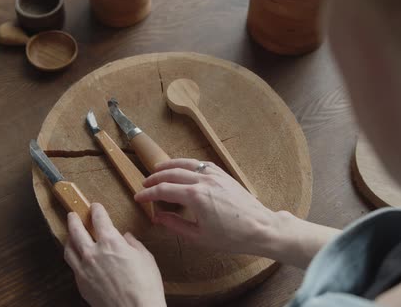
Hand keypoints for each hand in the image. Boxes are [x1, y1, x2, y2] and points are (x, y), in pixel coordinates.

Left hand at [64, 203, 165, 306]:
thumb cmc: (145, 285)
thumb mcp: (146, 258)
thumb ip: (134, 244)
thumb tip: (126, 237)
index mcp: (111, 242)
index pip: (99, 219)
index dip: (96, 210)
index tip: (95, 206)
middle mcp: (93, 253)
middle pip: (76, 230)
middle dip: (73, 220)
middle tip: (72, 214)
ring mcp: (84, 269)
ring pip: (69, 248)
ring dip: (69, 238)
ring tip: (70, 235)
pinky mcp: (81, 283)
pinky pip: (72, 265)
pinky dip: (72, 256)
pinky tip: (77, 257)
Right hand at [134, 158, 278, 254]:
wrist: (261, 228)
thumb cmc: (232, 237)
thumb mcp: (199, 237)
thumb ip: (175, 225)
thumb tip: (158, 217)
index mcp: (195, 196)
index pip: (163, 190)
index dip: (148, 194)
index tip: (139, 198)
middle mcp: (203, 181)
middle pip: (172, 173)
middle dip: (155, 178)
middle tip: (145, 184)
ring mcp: (215, 175)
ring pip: (186, 163)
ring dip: (169, 166)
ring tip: (158, 170)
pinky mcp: (224, 175)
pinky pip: (201, 164)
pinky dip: (188, 164)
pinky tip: (183, 168)